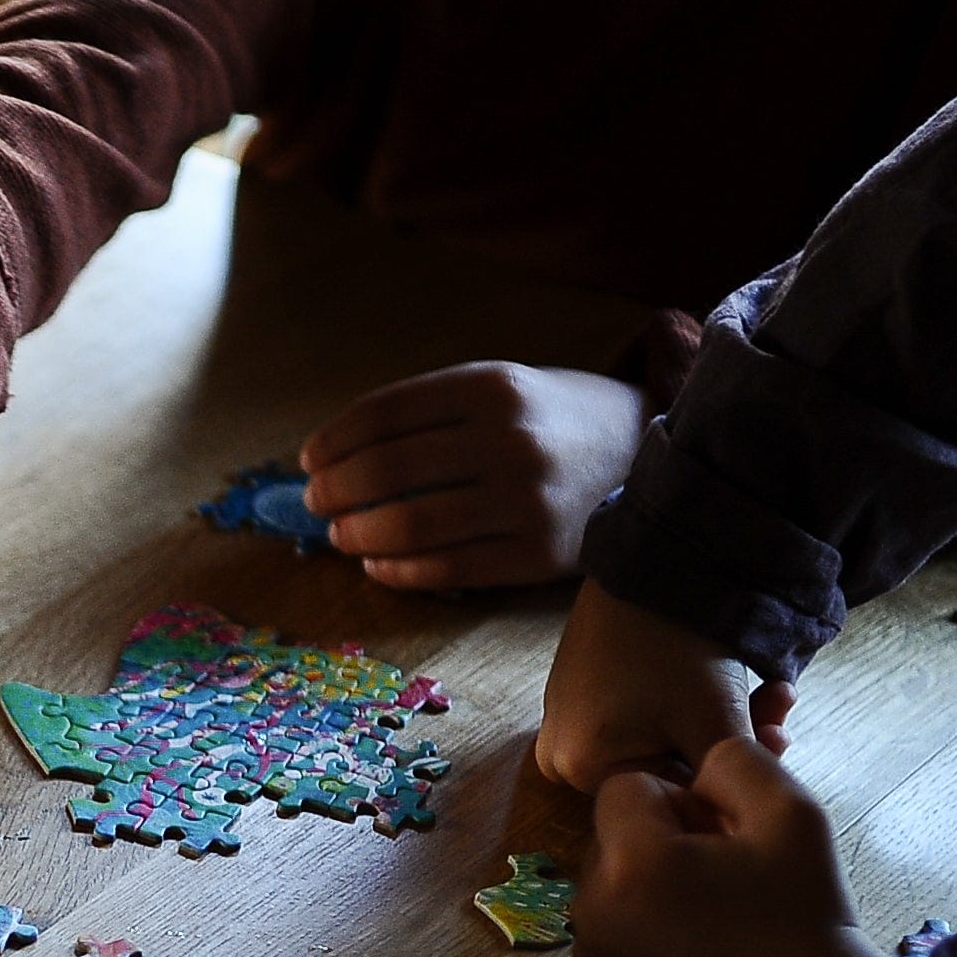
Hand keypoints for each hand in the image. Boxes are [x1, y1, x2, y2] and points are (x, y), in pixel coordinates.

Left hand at [297, 361, 644, 588]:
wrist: (647, 456)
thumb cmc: (553, 421)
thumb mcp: (503, 388)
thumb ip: (431, 412)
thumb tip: (337, 454)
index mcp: (493, 387)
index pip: (384, 414)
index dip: (334, 441)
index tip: (309, 461)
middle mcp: (510, 440)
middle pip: (387, 471)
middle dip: (334, 490)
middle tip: (316, 502)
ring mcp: (528, 500)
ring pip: (410, 525)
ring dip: (357, 534)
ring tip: (341, 534)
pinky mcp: (538, 554)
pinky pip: (446, 568)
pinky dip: (396, 570)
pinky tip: (376, 564)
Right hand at [538, 579, 796, 788]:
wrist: (652, 558)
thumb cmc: (676, 643)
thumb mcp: (714, 720)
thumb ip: (727, 782)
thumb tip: (744, 819)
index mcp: (581, 768)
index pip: (669, 804)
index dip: (728, 784)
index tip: (776, 747)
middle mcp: (559, 756)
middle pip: (663, 774)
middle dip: (725, 750)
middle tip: (779, 717)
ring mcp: (564, 725)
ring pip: (659, 748)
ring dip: (716, 728)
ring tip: (770, 694)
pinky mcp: (577, 696)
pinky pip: (638, 723)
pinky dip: (685, 710)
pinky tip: (732, 685)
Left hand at [574, 739, 931, 956]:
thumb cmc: (808, 914)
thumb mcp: (791, 811)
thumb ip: (734, 759)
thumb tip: (693, 761)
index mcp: (630, 864)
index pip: (626, 788)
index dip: (682, 800)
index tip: (727, 836)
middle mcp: (592, 915)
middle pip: (610, 840)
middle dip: (659, 843)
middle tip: (725, 876)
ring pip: (608, 889)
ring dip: (649, 888)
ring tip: (715, 915)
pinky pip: (611, 940)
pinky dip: (643, 936)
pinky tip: (700, 954)